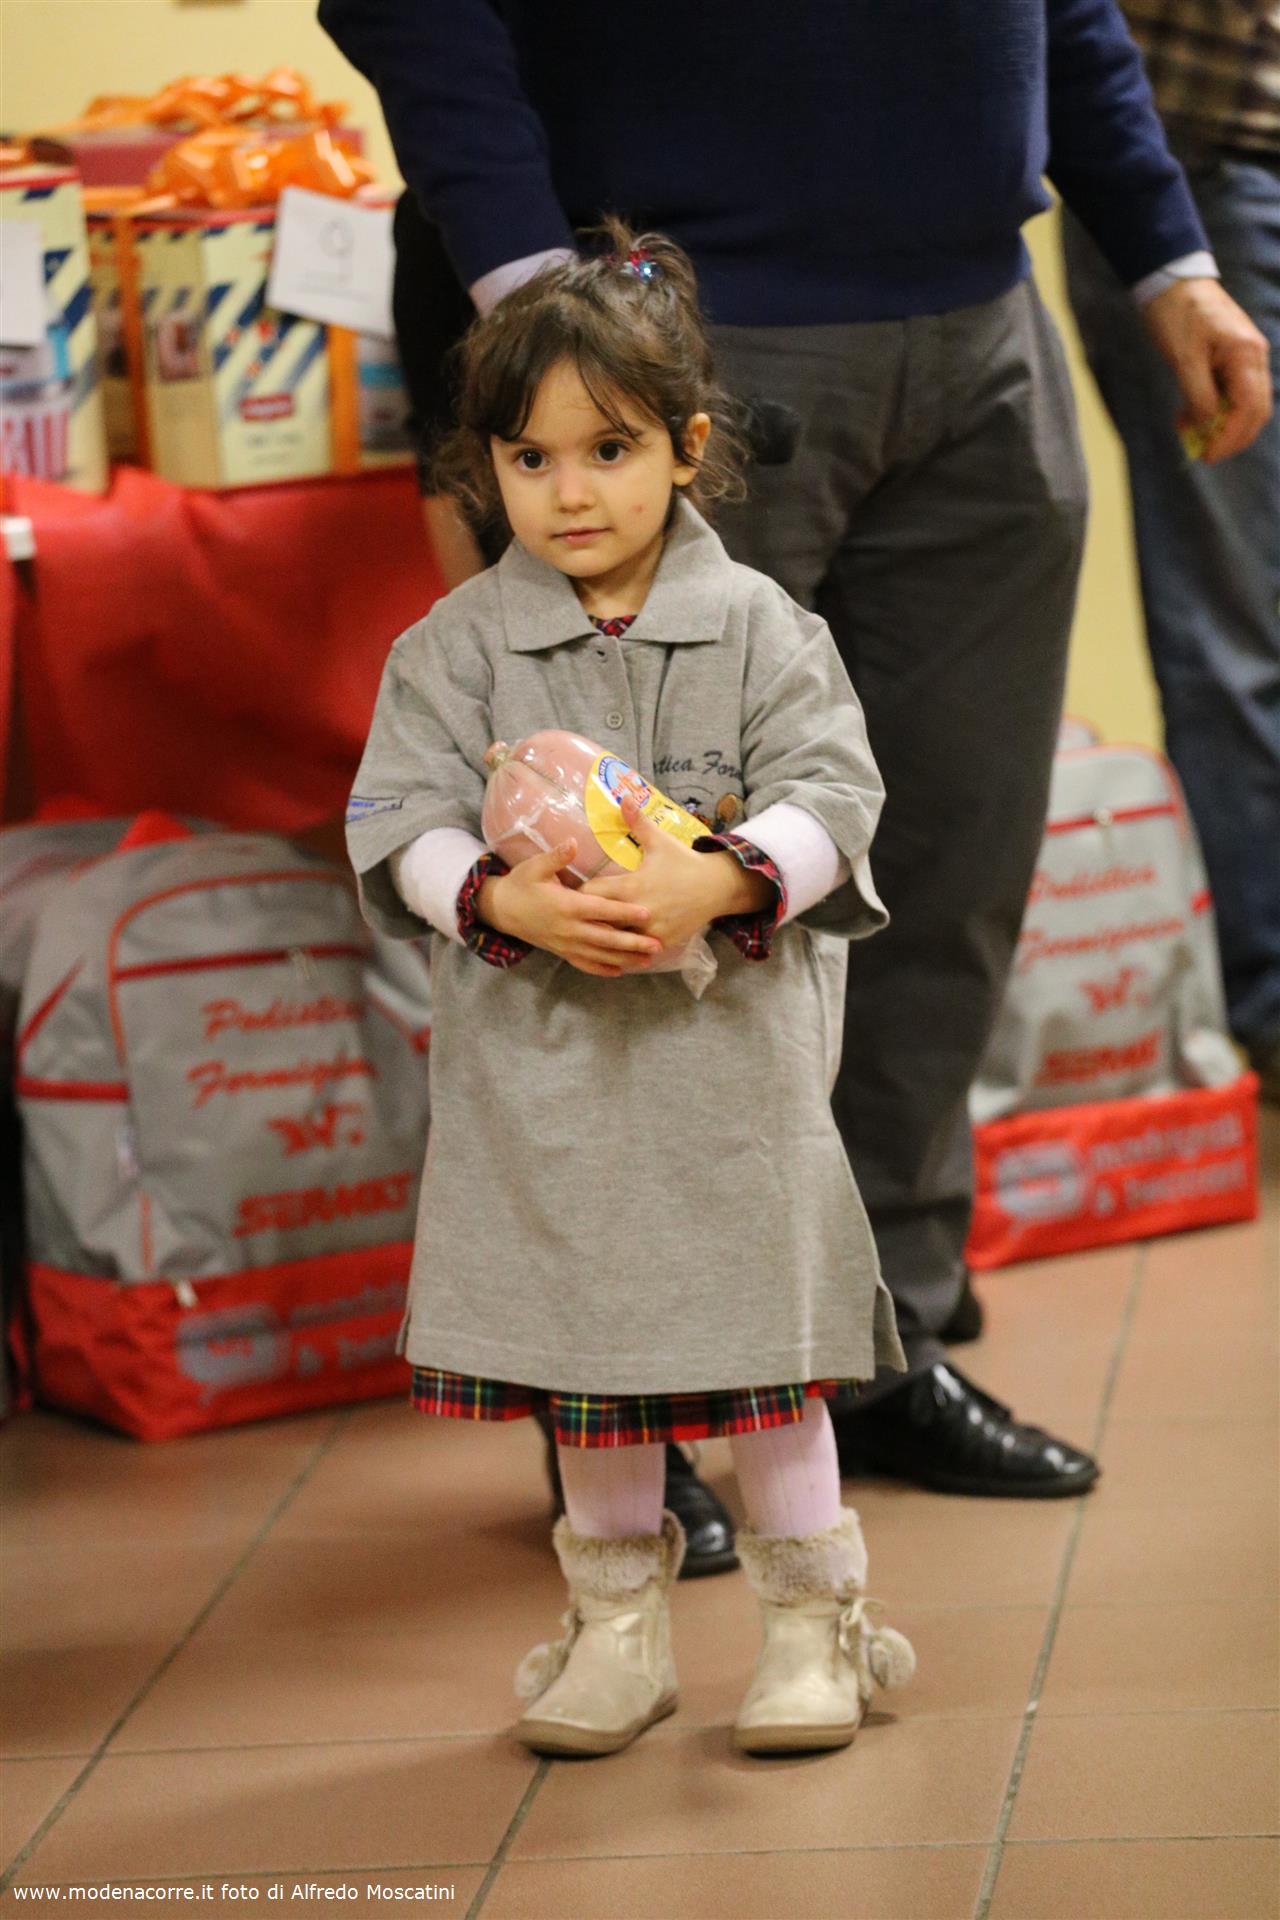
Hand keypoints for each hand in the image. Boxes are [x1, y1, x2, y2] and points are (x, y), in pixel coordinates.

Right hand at [477, 840, 661, 977]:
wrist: (501, 910)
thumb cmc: (521, 884)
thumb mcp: (535, 866)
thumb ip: (556, 857)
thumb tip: (572, 842)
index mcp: (567, 905)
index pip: (602, 910)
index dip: (624, 912)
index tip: (647, 913)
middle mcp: (569, 928)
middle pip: (607, 938)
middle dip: (633, 943)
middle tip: (657, 945)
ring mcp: (565, 943)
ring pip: (600, 955)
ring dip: (625, 959)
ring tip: (648, 960)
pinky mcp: (561, 951)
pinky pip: (585, 964)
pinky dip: (602, 969)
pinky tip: (621, 971)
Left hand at [587, 799, 772, 949]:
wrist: (717, 887)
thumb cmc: (684, 862)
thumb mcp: (660, 841)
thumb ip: (637, 822)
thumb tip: (624, 797)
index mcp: (632, 886)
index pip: (590, 894)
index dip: (580, 893)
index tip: (574, 891)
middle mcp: (639, 912)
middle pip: (598, 921)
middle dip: (588, 917)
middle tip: (576, 914)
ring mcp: (651, 932)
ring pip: (616, 941)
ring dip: (606, 936)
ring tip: (593, 931)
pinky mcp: (662, 944)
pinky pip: (635, 952)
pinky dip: (625, 948)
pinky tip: (615, 945)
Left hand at [1141, 278, 1271, 462]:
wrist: (1172, 281)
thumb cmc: (1177, 314)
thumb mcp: (1183, 359)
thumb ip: (1198, 395)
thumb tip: (1208, 424)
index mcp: (1247, 355)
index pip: (1250, 409)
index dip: (1231, 437)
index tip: (1208, 456)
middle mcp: (1254, 357)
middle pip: (1255, 411)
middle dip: (1232, 437)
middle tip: (1204, 453)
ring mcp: (1246, 357)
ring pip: (1243, 404)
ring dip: (1220, 424)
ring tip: (1189, 432)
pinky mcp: (1232, 358)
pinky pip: (1230, 392)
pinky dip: (1213, 409)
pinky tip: (1188, 416)